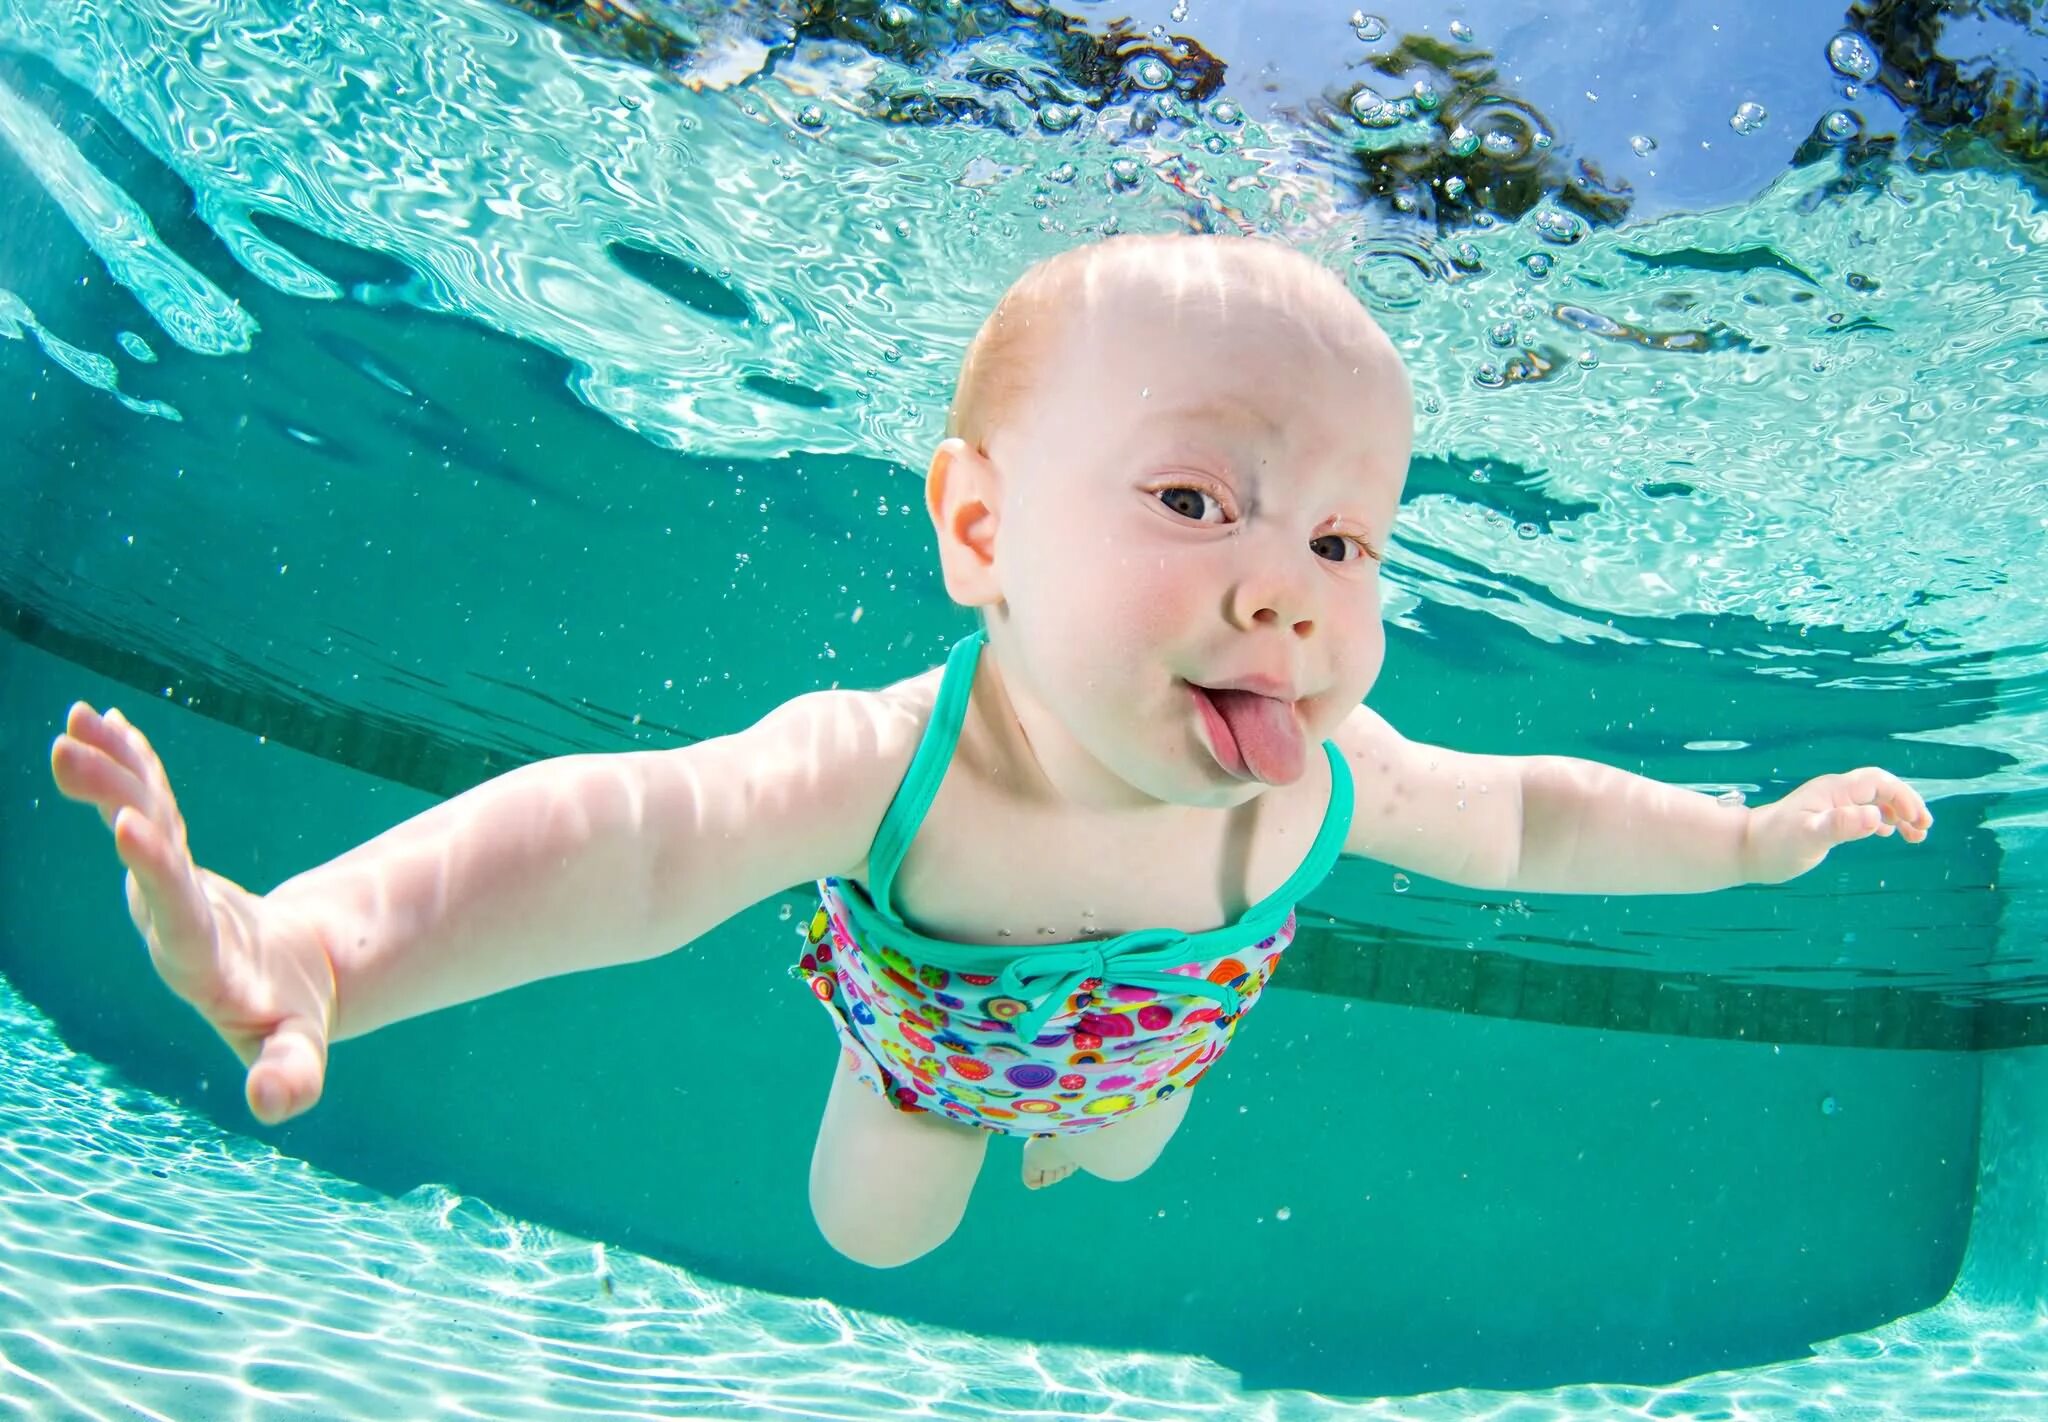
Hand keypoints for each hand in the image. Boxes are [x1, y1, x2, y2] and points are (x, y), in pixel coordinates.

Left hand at [49, 703, 335, 1123]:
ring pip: (135, 819)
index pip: (171, 911)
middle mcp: (167, 921)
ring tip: (76, 718)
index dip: (152, 869)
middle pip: (140, 852)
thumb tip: (275, 1107)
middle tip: (67, 753)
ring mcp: (162, 888)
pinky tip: (103, 721)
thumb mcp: (297, 1052)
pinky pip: (145, 805)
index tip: (128, 825)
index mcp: (200, 964)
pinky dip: (130, 764)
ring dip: (107, 770)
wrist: (276, 993)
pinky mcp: (167, 863)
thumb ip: (289, 1079)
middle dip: (110, 798)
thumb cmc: (289, 1022)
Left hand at [1740, 766, 1932, 884]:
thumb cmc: (1774, 845)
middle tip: (1924, 829)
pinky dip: (1882, 820)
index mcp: (1833, 791)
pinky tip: (1890, 833)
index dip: (1903, 796)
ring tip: (1916, 836)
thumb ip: (1840, 826)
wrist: (1745, 849)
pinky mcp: (1827, 818)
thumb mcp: (1808, 838)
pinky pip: (1863, 811)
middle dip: (1907, 804)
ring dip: (1898, 814)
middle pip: (1881, 788)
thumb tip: (1875, 818)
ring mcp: (1831, 805)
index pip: (1878, 782)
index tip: (1918, 820)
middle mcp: (1834, 793)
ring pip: (1875, 801)